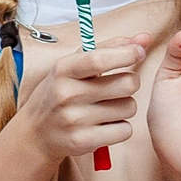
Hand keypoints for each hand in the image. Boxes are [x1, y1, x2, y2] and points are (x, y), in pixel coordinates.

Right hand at [12, 36, 150, 166]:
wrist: (35, 132)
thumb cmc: (60, 92)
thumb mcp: (74, 66)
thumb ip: (109, 49)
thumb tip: (144, 38)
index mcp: (63, 70)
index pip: (100, 59)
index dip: (127, 53)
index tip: (139, 51)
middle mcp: (66, 94)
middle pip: (126, 84)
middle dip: (131, 82)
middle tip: (119, 85)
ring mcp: (74, 120)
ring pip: (129, 108)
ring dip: (125, 106)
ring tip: (108, 107)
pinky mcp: (83, 141)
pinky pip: (125, 130)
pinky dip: (121, 127)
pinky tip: (105, 125)